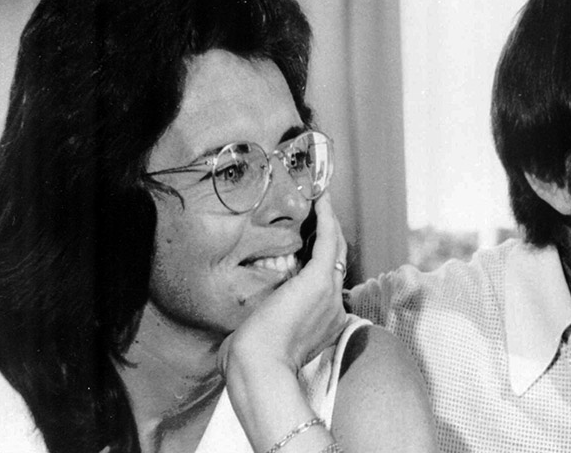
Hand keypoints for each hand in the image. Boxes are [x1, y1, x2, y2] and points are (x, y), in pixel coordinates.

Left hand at [218, 192, 347, 378]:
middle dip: (331, 235)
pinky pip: (329, 240)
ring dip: (330, 222)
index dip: (322, 261)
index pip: (327, 284)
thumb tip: (233, 338)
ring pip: (337, 248)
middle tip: (322, 211)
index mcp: (324, 324)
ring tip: (322, 200)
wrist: (260, 369)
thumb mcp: (259, 343)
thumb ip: (256, 333)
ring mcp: (329, 293)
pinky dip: (327, 219)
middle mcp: (333, 307)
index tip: (311, 243)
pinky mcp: (318, 280)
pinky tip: (322, 200)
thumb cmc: (253, 364)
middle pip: (337, 262)